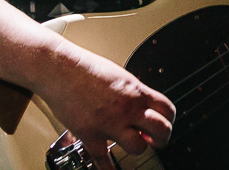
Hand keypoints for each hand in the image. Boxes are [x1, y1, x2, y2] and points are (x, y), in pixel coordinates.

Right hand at [36, 43, 176, 169]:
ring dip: (137, 148)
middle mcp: (126, 108)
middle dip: (161, 138)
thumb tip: (141, 106)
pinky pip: (104, 160)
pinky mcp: (90, 135)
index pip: (168, 110)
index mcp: (136, 91)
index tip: (164, 124)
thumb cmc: (84, 68)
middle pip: (161, 130)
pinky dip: (108, 169)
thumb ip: (132, 93)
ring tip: (132, 143)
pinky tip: (111, 169)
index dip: (169, 120)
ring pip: (138, 147)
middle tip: (154, 139)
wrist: (58, 68)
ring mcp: (109, 123)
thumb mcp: (119, 75)